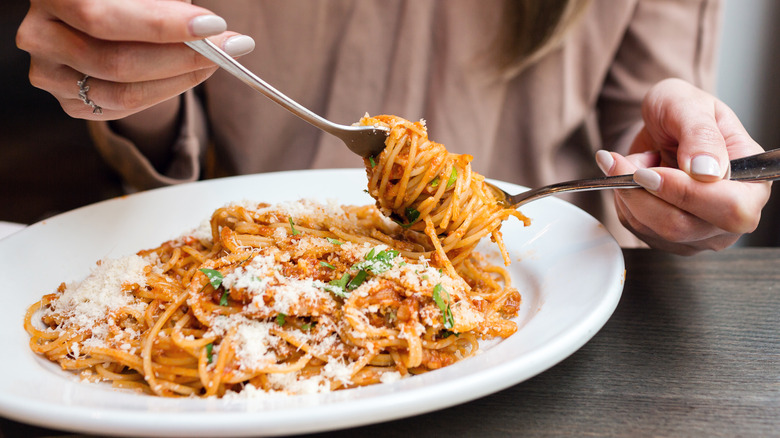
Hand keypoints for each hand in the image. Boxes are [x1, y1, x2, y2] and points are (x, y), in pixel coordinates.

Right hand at [16, 0, 254, 120]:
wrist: (103, 16)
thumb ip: (165, 3)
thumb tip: (209, 28)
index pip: (103, 16)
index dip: (161, 24)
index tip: (213, 25)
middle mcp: (40, 35)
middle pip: (117, 61)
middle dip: (183, 56)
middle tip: (228, 47)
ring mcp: (50, 74)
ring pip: (124, 91)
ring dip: (181, 78)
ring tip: (216, 59)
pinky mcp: (69, 101)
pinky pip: (124, 107)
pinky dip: (164, 91)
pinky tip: (188, 74)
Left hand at [596, 78, 771, 254]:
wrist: (661, 126)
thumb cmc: (683, 112)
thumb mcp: (690, 106)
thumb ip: (700, 135)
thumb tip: (706, 171)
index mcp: (752, 184)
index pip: (730, 208)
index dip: (686, 192)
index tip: (650, 170)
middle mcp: (730, 217)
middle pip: (683, 226)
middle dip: (643, 193)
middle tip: (621, 162)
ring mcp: (699, 232)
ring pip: (653, 229)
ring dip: (628, 192)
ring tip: (631, 162)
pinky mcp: (668, 238)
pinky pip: (636, 227)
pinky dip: (624, 200)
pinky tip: (631, 179)